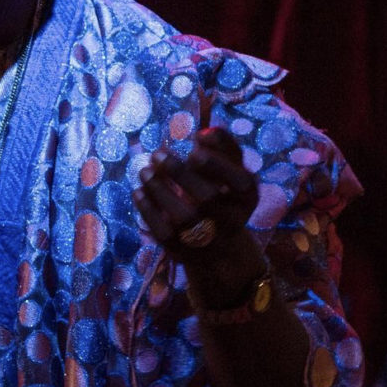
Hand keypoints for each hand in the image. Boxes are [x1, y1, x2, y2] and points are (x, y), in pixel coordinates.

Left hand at [132, 127, 258, 256]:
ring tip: (145, 170)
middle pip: (207, 198)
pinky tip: (140, 191)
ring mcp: (208, 240)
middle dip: (179, 172)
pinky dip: (148, 209)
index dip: (215, 163)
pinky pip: (163, 232)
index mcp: (247, 197)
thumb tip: (203, 133)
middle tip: (157, 154)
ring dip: (159, 188)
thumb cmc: (223, 194)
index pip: (239, 181)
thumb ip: (223, 145)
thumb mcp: (231, 169)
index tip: (193, 150)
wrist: (220, 246)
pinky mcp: (184, 253)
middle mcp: (232, 221)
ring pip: (183, 217)